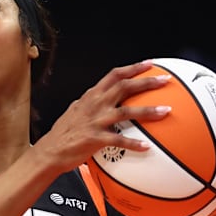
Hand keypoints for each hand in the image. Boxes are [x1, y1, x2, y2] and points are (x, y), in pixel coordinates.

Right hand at [35, 61, 171, 172]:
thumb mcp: (76, 110)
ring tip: (166, 111)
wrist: (50, 151)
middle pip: (124, 87)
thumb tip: (102, 99)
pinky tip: (146, 147)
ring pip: (126, 111)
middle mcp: (95, 104)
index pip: (114, 75)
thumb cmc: (63, 133)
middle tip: (165, 80)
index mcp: (91, 96)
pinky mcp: (95, 138)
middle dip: (147, 81)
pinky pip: (119, 140)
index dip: (133, 68)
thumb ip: (90, 103)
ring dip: (148, 111)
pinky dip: (134, 143)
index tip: (150, 64)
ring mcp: (95, 121)